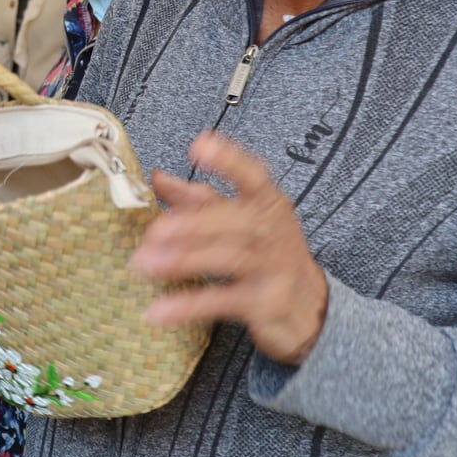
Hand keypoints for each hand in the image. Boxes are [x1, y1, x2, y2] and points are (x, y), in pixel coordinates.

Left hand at [132, 131, 328, 364]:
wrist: (312, 309)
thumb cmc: (269, 256)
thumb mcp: (240, 221)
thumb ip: (198, 199)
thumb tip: (157, 177)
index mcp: (267, 203)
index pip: (253, 175)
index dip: (229, 160)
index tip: (200, 145)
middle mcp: (275, 231)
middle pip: (236, 220)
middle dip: (191, 223)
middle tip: (154, 232)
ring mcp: (276, 268)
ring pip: (230, 258)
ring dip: (184, 260)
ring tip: (145, 265)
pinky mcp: (268, 304)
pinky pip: (224, 301)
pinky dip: (190, 306)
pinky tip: (160, 310)